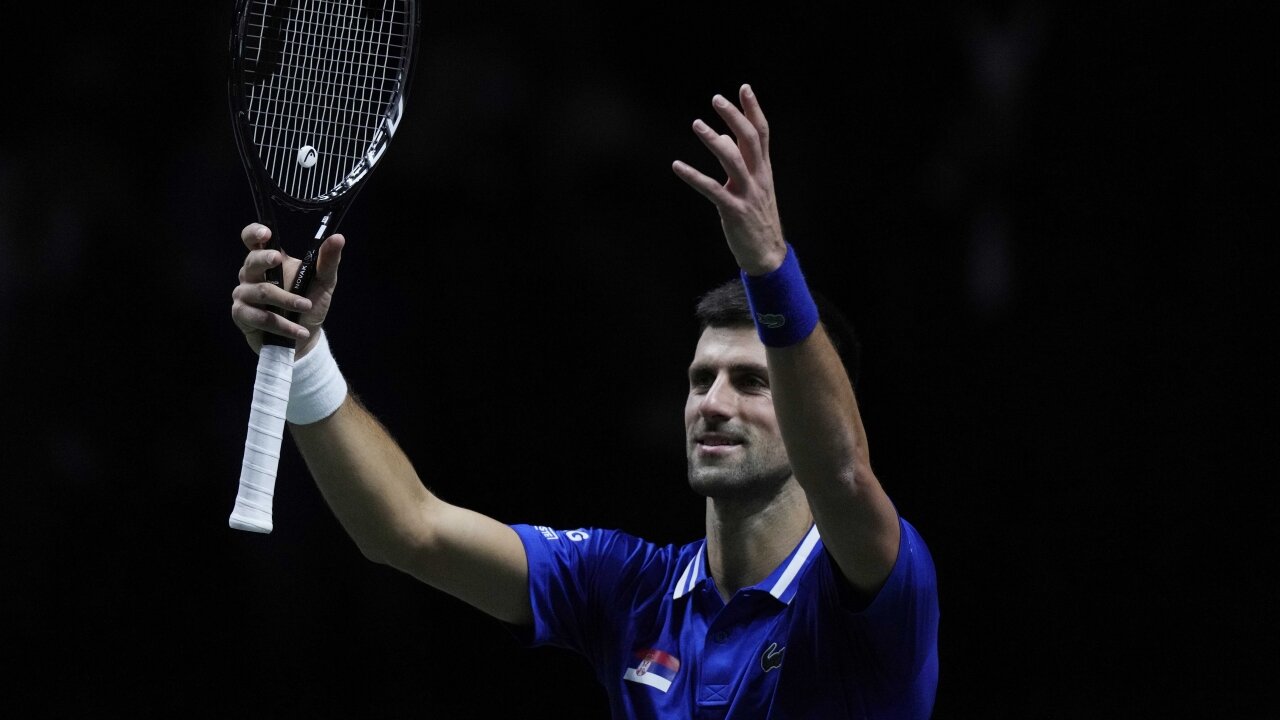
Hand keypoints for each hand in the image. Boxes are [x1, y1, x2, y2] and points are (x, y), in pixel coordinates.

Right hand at [230, 222, 343, 357]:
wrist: (305, 336)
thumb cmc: (310, 305)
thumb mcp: (324, 282)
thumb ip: (328, 261)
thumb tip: (338, 238)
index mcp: (268, 260)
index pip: (253, 240)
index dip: (254, 233)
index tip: (265, 233)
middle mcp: (252, 274)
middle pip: (251, 261)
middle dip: (264, 259)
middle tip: (278, 258)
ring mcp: (244, 294)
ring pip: (262, 292)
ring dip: (287, 301)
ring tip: (306, 307)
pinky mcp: (242, 315)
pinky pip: (260, 317)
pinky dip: (284, 325)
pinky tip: (300, 331)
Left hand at [672, 84, 786, 275]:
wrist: (768, 254)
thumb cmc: (757, 218)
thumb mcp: (755, 187)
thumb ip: (743, 162)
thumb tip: (727, 137)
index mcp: (764, 170)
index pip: (762, 133)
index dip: (753, 110)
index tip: (744, 88)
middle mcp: (758, 177)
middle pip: (750, 139)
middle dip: (734, 116)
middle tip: (717, 99)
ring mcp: (747, 194)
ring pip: (733, 159)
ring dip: (714, 140)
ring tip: (697, 124)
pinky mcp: (733, 210)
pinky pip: (711, 189)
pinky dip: (693, 176)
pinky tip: (677, 166)